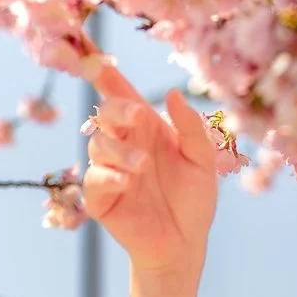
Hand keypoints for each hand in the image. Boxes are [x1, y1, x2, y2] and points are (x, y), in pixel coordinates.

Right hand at [75, 36, 218, 280]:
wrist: (185, 245)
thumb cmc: (194, 202)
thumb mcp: (203, 163)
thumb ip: (192, 129)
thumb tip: (173, 94)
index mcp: (146, 129)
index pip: (120, 93)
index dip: (104, 72)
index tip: (93, 50)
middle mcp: (124, 144)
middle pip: (105, 112)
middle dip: (118, 109)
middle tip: (139, 116)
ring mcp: (109, 170)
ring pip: (97, 144)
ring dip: (119, 150)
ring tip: (143, 166)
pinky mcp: (101, 198)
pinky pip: (94, 179)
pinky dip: (109, 176)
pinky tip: (129, 182)